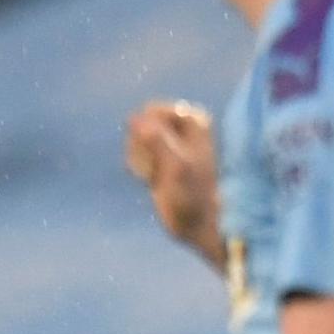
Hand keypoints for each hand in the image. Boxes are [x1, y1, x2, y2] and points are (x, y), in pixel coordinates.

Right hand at [124, 99, 221, 259]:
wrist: (199, 222)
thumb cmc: (193, 195)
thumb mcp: (176, 166)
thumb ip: (156, 141)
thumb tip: (134, 119)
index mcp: (193, 119)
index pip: (151, 111)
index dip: (150, 136)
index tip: (167, 159)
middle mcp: (181, 124)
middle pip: (140, 124)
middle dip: (143, 149)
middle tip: (161, 171)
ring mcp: (168, 140)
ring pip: (134, 140)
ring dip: (140, 160)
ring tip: (158, 178)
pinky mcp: (158, 156)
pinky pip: (133, 154)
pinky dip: (139, 169)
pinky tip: (152, 182)